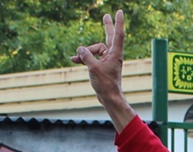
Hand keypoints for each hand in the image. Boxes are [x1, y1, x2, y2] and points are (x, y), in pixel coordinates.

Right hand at [72, 11, 135, 131]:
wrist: (109, 98)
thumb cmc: (105, 84)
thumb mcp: (93, 68)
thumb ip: (86, 56)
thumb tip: (80, 49)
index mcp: (115, 54)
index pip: (118, 34)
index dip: (118, 22)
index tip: (118, 12)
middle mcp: (112, 55)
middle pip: (109, 37)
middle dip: (107, 26)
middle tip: (106, 16)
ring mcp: (107, 61)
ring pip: (95, 50)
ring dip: (85, 53)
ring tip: (74, 59)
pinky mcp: (102, 66)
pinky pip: (92, 57)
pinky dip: (84, 58)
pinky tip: (73, 60)